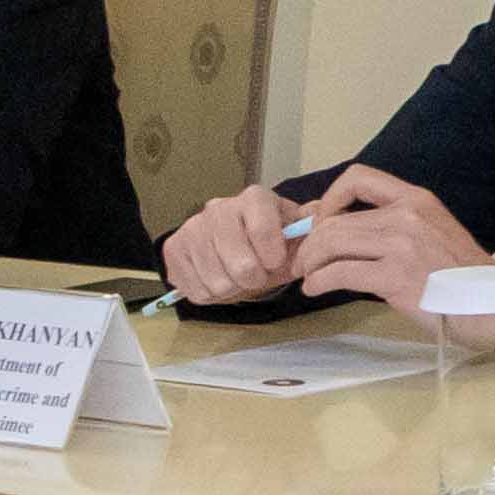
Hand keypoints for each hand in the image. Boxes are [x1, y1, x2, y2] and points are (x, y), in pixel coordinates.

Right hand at [159, 189, 308, 308]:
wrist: (237, 247)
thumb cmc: (272, 243)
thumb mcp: (297, 235)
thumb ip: (312, 229)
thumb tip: (320, 220)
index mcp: (254, 199)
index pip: (262, 225)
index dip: (273, 253)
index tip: (277, 262)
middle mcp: (219, 207)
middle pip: (240, 263)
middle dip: (255, 279)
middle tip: (257, 276)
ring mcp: (192, 228)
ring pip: (218, 281)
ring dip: (233, 289)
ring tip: (237, 278)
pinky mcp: (174, 249)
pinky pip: (196, 289)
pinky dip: (211, 295)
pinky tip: (217, 279)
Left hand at [284, 169, 488, 314]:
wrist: (494, 305)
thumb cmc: (463, 277)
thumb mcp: (433, 234)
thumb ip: (394, 226)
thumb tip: (342, 229)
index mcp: (416, 200)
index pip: (358, 178)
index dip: (330, 198)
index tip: (323, 222)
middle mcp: (407, 215)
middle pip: (335, 220)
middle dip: (311, 243)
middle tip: (305, 262)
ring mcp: (401, 246)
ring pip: (332, 244)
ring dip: (311, 263)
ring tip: (308, 277)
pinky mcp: (395, 278)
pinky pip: (339, 273)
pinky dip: (319, 282)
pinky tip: (316, 289)